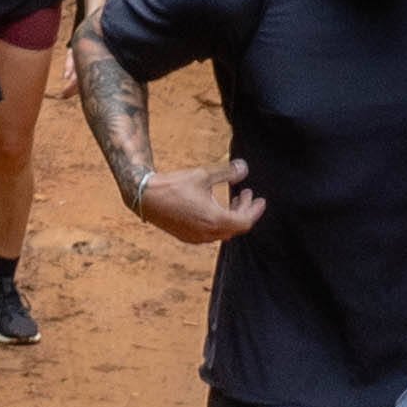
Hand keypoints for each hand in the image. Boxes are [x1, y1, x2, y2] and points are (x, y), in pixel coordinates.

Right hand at [130, 158, 265, 245]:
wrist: (145, 197)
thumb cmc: (174, 185)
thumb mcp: (203, 175)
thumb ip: (227, 173)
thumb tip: (244, 168)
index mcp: (214, 220)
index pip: (245, 221)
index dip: (255, 210)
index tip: (260, 199)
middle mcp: (207, 234)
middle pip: (236, 227)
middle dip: (244, 211)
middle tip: (246, 193)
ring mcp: (196, 238)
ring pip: (224, 232)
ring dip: (232, 217)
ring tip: (232, 199)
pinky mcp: (187, 237)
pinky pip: (211, 234)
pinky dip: (219, 222)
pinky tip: (215, 208)